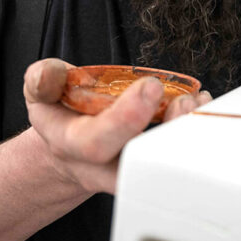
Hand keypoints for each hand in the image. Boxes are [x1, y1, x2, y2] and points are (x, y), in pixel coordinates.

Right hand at [24, 59, 212, 194]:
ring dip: (185, 132)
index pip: (98, 142)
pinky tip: (200, 104)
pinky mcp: (152, 159)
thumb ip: (42, 79)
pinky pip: (176, 151)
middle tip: (184, 101)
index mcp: (72, 144)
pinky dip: (192, 128)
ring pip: (162, 163)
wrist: (71, 142)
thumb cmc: (60, 112)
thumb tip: (51, 75)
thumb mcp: (40, 90)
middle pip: (137, 163)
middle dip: (164, 133)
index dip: (125, 118)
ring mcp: (132, 165)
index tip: (150, 86)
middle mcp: (104, 164)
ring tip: (197, 101)